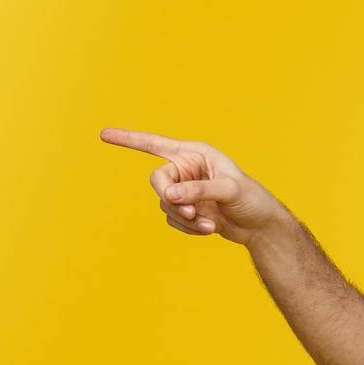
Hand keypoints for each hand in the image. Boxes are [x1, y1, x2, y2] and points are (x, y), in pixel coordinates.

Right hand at [99, 127, 287, 246]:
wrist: (260, 226)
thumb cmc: (251, 200)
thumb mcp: (229, 191)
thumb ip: (198, 190)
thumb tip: (169, 195)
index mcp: (196, 154)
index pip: (156, 144)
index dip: (129, 140)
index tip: (103, 134)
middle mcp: (187, 170)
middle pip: (158, 180)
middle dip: (171, 199)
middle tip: (190, 213)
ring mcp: (185, 191)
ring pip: (165, 204)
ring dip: (186, 218)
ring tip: (210, 224)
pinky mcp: (186, 210)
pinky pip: (173, 220)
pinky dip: (190, 228)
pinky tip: (211, 229)